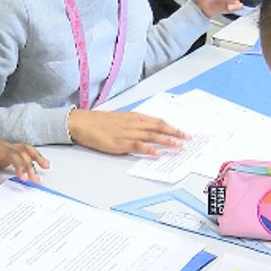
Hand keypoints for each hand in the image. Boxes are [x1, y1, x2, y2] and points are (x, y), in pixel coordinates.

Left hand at [0, 140, 49, 182]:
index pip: (13, 154)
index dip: (20, 164)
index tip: (23, 177)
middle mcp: (3, 145)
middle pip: (22, 151)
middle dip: (30, 164)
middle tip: (35, 178)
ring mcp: (6, 149)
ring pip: (25, 149)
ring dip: (36, 157)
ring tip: (46, 166)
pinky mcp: (8, 154)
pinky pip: (23, 154)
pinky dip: (32, 158)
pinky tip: (39, 164)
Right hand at [67, 109, 187, 155]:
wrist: (82, 123)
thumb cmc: (98, 122)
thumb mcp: (119, 119)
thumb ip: (133, 123)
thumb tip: (144, 129)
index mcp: (134, 117)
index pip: (157, 121)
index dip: (171, 126)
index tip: (182, 131)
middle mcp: (134, 123)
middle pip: (159, 127)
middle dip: (175, 133)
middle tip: (188, 138)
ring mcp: (128, 133)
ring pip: (152, 136)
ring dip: (167, 141)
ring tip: (179, 146)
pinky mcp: (120, 143)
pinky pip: (138, 146)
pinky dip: (149, 150)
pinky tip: (157, 154)